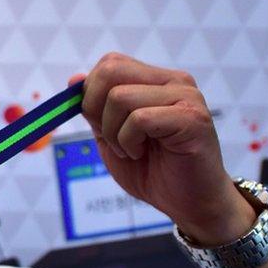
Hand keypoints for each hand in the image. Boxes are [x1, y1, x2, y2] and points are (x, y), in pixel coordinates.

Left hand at [72, 52, 255, 245]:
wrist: (189, 203)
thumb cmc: (151, 170)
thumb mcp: (110, 135)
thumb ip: (94, 108)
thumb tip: (74, 79)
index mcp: (154, 80)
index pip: (110, 64)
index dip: (90, 95)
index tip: (101, 125)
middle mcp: (173, 80)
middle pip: (110, 71)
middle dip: (95, 109)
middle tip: (112, 138)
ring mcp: (186, 96)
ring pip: (120, 97)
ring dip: (113, 132)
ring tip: (131, 150)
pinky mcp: (192, 119)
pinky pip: (139, 119)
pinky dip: (128, 141)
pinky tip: (141, 153)